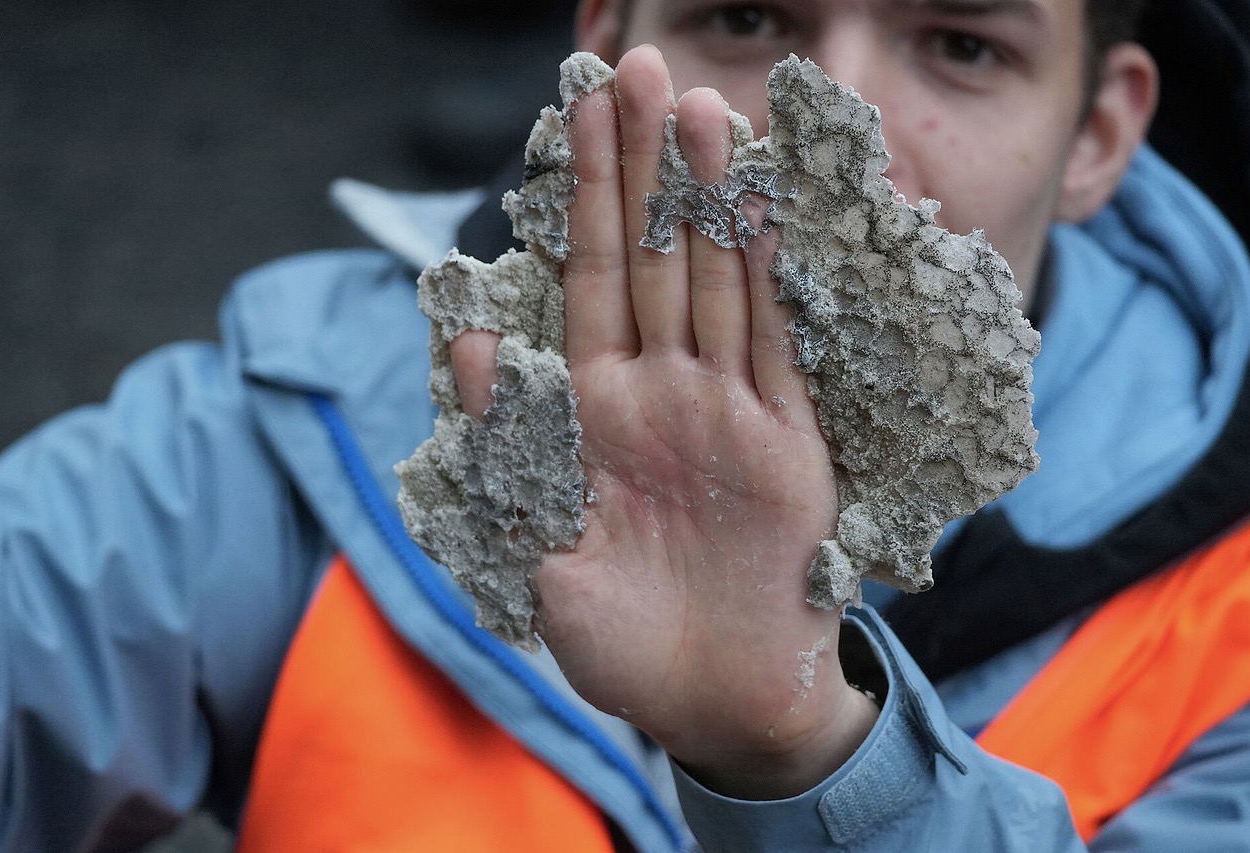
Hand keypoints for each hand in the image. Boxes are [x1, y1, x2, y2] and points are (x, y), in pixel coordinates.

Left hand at [453, 45, 877, 799]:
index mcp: (593, 412)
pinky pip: (773, 345)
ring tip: (704, 112)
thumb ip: (507, 438)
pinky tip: (759, 211)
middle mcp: (660, 393)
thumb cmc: (616, 638)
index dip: (587, 198)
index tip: (581, 113)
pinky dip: (767, 278)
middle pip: (654, 258)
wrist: (711, 698)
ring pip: (717, 284)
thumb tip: (464, 336)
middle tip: (642, 69)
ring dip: (708, 201)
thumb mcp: (534, 543)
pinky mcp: (786, 441)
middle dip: (644, 166)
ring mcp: (727, 410)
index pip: (590, 279)